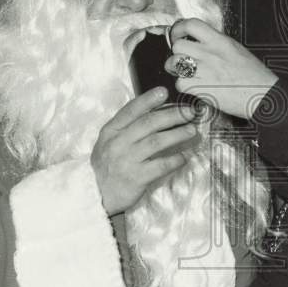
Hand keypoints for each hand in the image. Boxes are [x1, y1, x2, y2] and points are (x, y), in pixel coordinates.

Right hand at [90, 87, 197, 215]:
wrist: (96, 194)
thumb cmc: (107, 165)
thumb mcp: (109, 142)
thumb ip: (128, 128)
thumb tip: (157, 112)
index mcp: (111, 131)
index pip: (130, 110)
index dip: (148, 100)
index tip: (164, 92)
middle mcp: (118, 143)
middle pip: (148, 123)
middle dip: (172, 115)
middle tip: (188, 112)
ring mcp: (127, 160)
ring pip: (156, 142)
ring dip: (177, 134)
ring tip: (192, 131)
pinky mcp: (136, 178)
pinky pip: (161, 165)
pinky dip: (175, 159)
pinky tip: (185, 156)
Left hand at [164, 18, 277, 119]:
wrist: (264, 95)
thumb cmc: (255, 77)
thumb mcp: (237, 50)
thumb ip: (217, 44)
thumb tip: (200, 42)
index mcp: (220, 41)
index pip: (191, 24)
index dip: (178, 29)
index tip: (177, 36)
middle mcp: (211, 53)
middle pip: (178, 45)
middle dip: (176, 53)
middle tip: (181, 59)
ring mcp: (206, 70)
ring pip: (174, 63)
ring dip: (176, 70)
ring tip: (185, 74)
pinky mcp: (203, 88)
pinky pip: (180, 83)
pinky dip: (183, 86)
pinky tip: (193, 87)